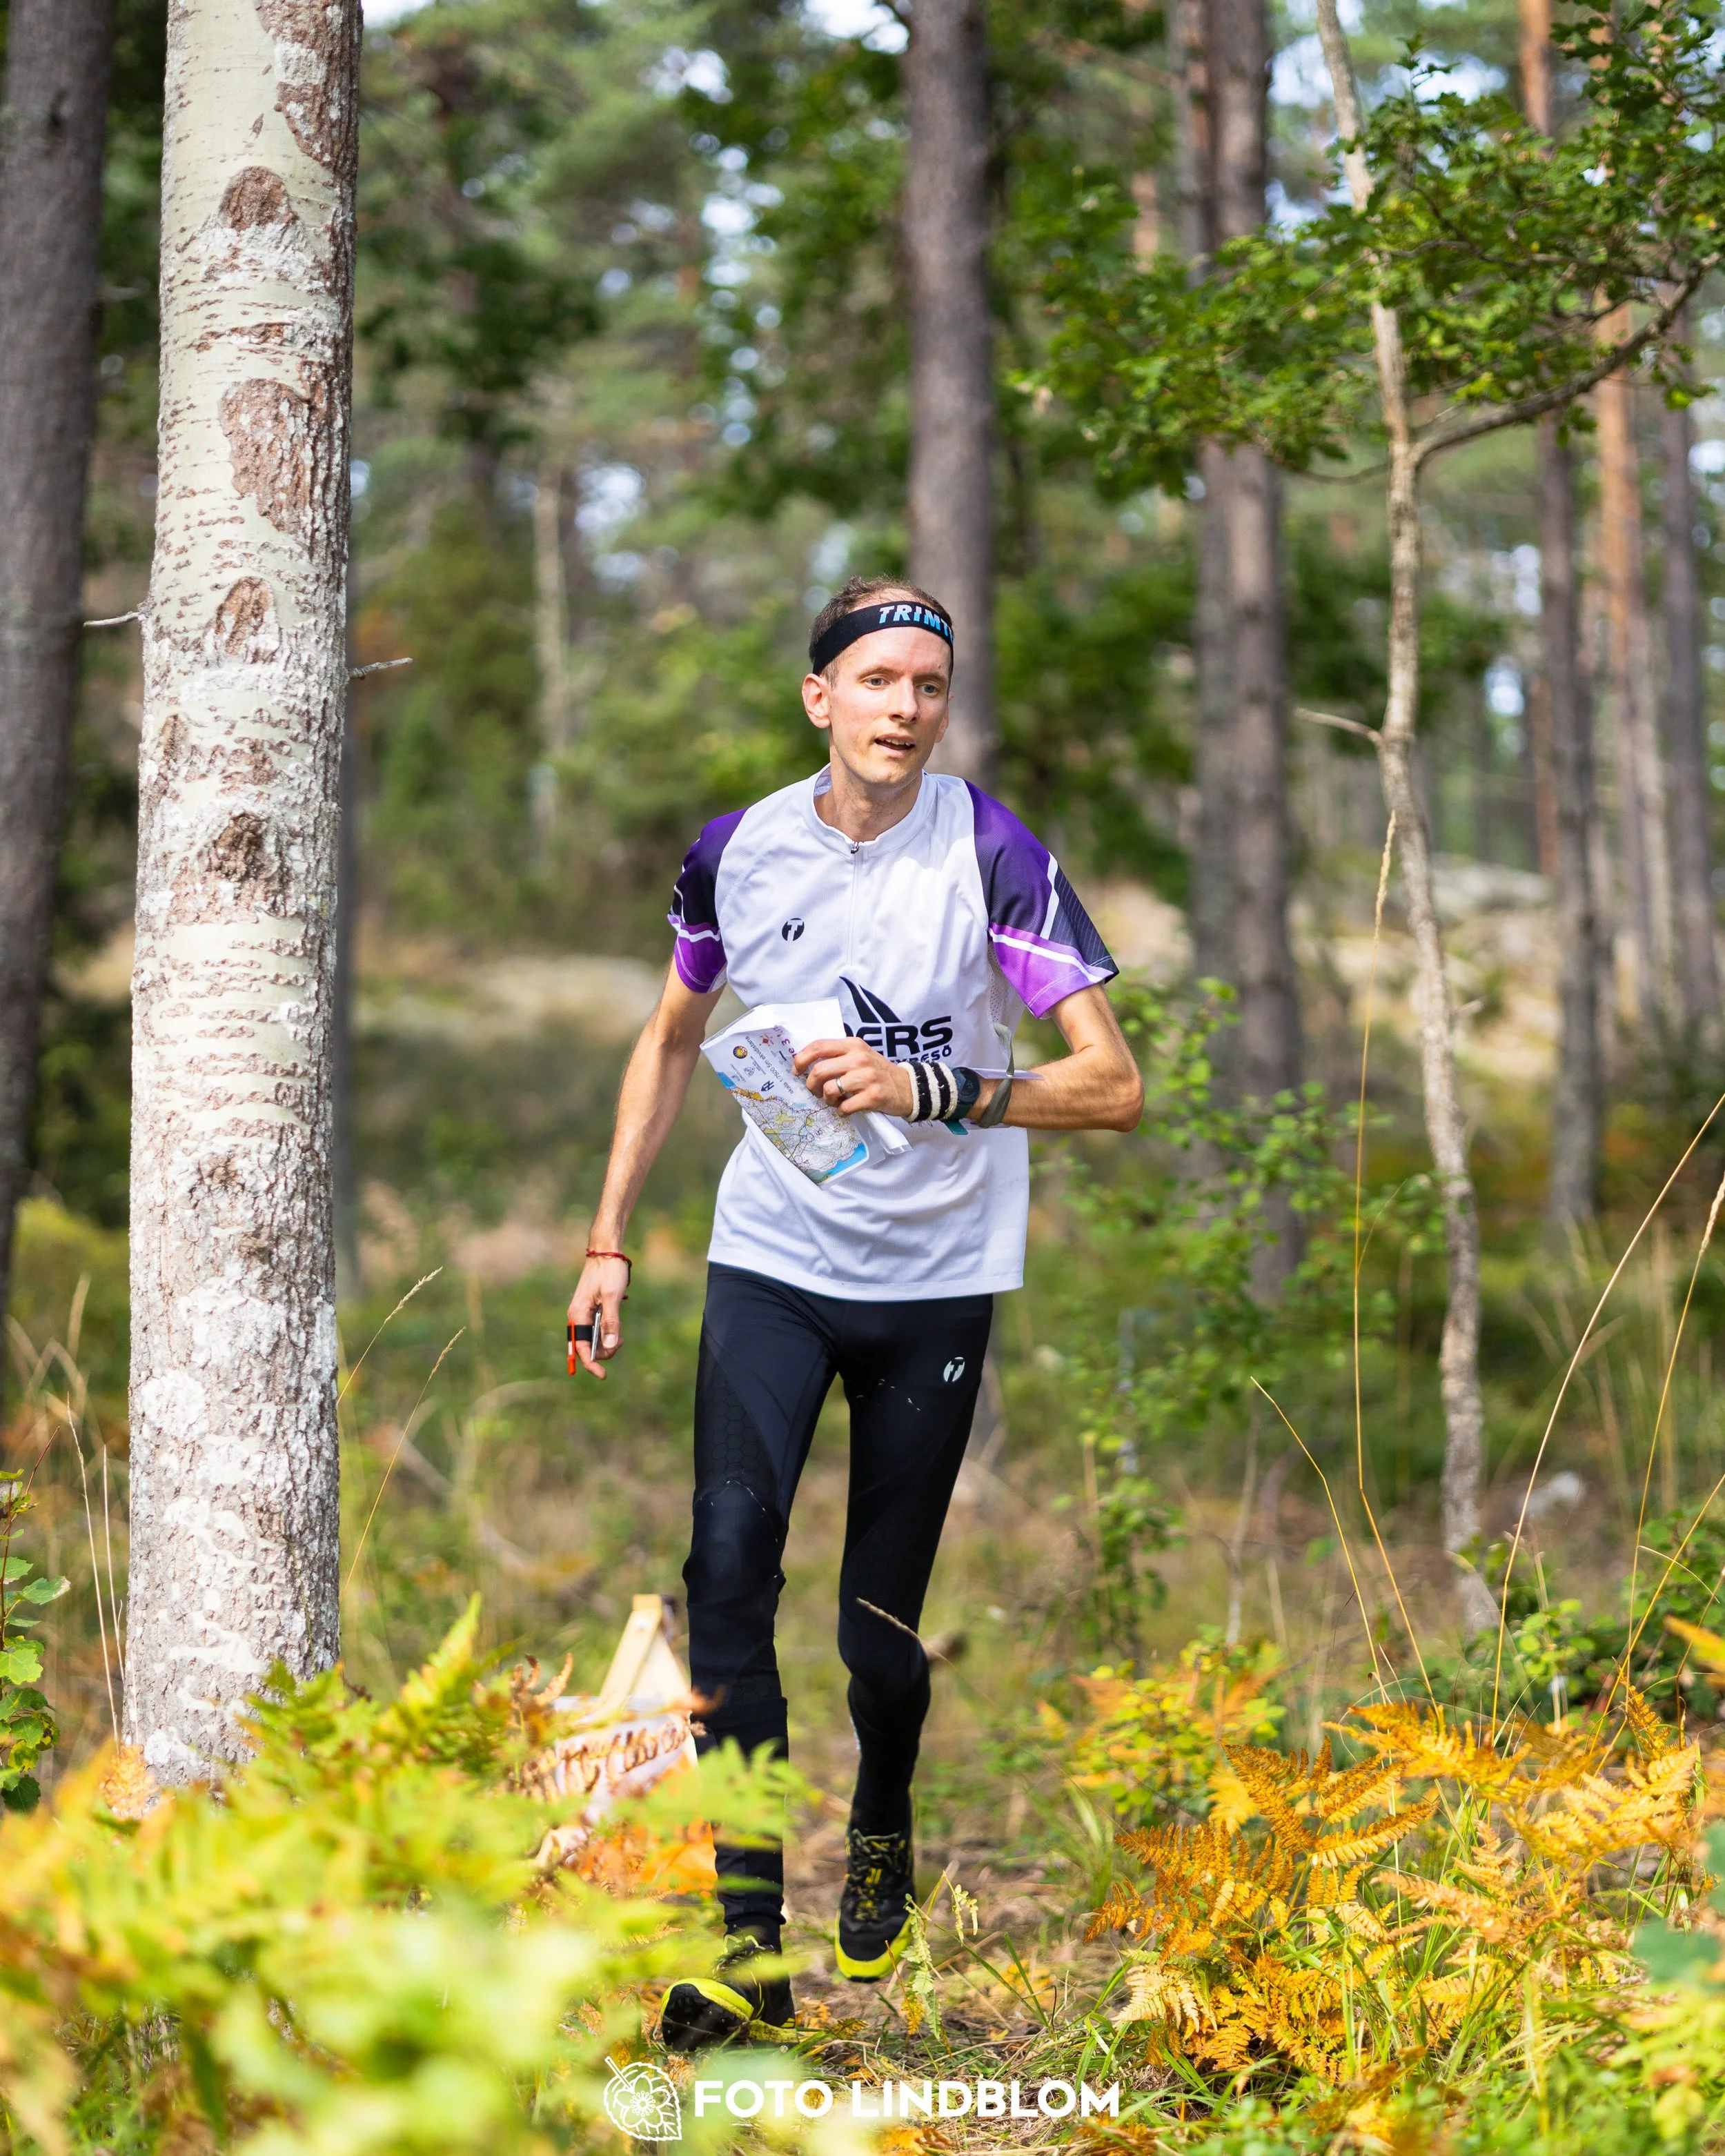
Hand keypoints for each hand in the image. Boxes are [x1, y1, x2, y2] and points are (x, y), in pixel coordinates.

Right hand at [566, 1252, 630, 1378]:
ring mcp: (583, 1312)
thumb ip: (611, 1322)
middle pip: (587, 1345)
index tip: (603, 1375)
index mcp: (578, 1314)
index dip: (591, 1363)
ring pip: (593, 1338)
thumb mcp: (612, 1297)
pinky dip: (607, 1332)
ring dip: (606, 1341)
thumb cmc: (609, 1271)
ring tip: (621, 1335)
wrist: (607, 1250)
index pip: (581, 1348)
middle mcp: (577, 1315)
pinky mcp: (591, 1308)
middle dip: (603, 1351)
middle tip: (621, 1343)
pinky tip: (617, 1327)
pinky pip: (597, 1328)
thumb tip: (608, 1347)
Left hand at [792, 1036, 914, 1117]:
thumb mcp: (860, 1055)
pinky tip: (846, 1109)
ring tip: (835, 1101)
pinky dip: (841, 1111)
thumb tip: (808, 1066)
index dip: (801, 1059)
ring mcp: (866, 1077)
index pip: (818, 1046)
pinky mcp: (872, 1096)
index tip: (796, 1071)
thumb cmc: (878, 1072)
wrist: (908, 1087)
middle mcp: (859, 1058)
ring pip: (829, 1089)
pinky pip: (844, 1106)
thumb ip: (838, 1056)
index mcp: (853, 1045)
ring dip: (827, 1099)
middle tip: (815, 1092)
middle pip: (820, 1070)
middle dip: (811, 1085)